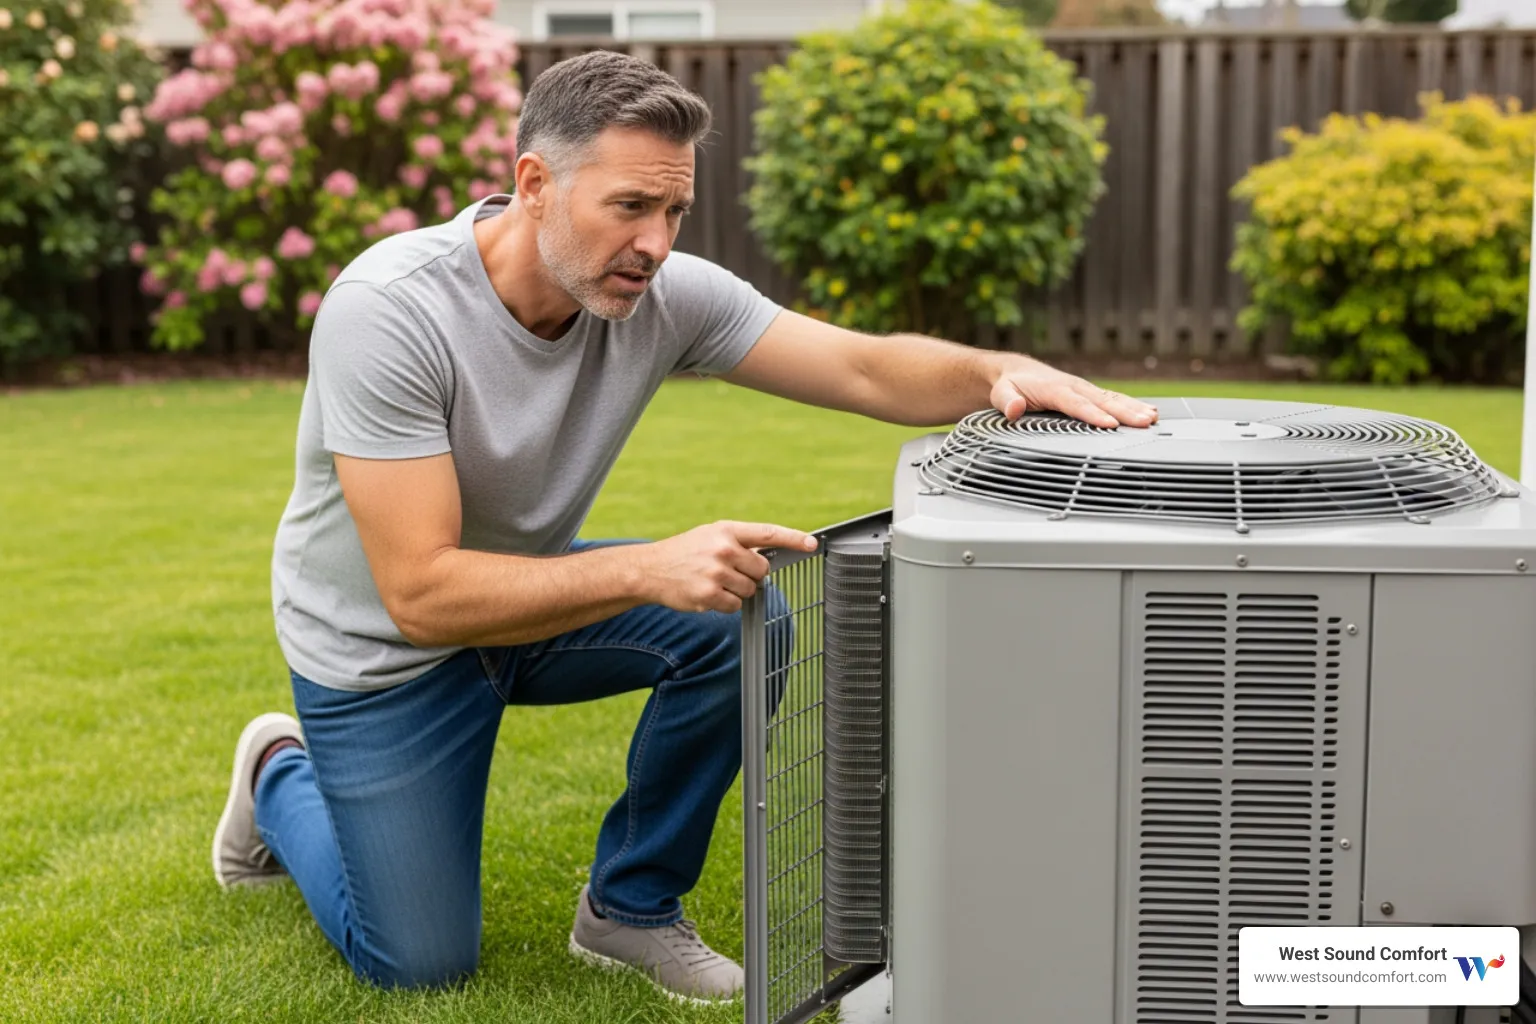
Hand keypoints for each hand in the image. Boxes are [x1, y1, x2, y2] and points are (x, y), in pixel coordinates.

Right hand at [638, 521, 817, 613]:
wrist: (650, 570)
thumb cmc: (686, 551)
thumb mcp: (711, 535)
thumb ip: (739, 542)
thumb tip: (768, 559)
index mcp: (726, 530)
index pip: (768, 533)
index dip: (793, 538)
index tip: (812, 544)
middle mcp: (723, 549)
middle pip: (761, 570)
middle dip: (750, 575)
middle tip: (728, 571)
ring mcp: (716, 573)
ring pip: (750, 590)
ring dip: (737, 591)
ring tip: (714, 581)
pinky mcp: (709, 595)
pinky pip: (734, 606)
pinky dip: (725, 604)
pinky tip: (707, 593)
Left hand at [989, 358, 1157, 428]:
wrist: (1016, 371)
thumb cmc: (1011, 385)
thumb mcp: (1001, 392)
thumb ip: (1006, 401)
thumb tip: (1014, 409)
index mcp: (1054, 388)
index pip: (1076, 404)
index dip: (1093, 414)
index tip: (1110, 424)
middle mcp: (1074, 386)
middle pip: (1101, 401)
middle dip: (1124, 412)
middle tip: (1144, 422)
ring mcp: (1084, 390)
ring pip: (1112, 399)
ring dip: (1133, 408)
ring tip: (1152, 418)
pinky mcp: (1090, 394)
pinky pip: (1112, 400)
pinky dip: (1131, 406)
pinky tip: (1149, 414)